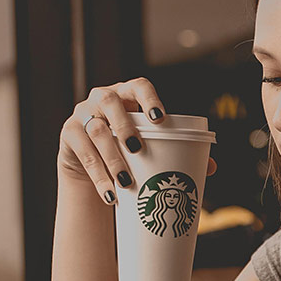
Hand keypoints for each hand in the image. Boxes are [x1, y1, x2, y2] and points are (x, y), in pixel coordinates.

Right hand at [58, 77, 216, 203]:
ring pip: (96, 131)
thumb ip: (178, 152)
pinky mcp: (68, 134)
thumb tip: (212, 167)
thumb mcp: (149, 147)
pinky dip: (98, 176)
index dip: (149, 99)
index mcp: (128, 95)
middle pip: (110, 103)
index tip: (160, 119)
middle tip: (138, 149)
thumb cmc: (130, 150)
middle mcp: (102, 98)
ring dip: (112, 158)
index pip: (138, 86)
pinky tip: (110, 194)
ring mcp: (82, 114)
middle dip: (125, 126)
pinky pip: (82, 153)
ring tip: (127, 182)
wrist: (91, 165)